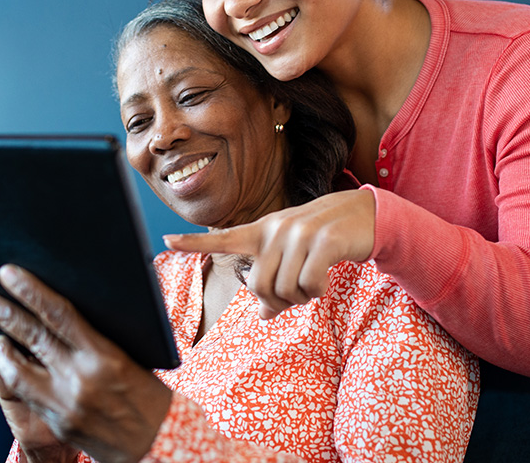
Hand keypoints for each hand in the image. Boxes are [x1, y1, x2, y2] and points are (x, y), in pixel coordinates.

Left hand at [0, 266, 173, 462]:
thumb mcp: (132, 357)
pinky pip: (27, 395)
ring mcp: (65, 404)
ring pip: (19, 372)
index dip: (31, 291)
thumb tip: (65, 313)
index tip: (9, 275)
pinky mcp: (58, 423)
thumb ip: (99, 338)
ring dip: (3, 350)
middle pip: (33, 338)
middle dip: (5, 315)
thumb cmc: (149, 395)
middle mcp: (80, 379)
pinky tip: (9, 365)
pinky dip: (14, 376)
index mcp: (103, 356)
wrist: (156, 443)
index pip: (59, 314)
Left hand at [164, 188, 375, 318]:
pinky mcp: (324, 241)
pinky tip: (325, 281)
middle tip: (297, 292)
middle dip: (277, 300)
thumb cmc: (322, 241)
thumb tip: (263, 315)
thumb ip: (275, 284)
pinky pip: (308, 284)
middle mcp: (276, 230)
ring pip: (284, 289)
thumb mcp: (294, 259)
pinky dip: (316, 292)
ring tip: (314, 282)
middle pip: (258, 285)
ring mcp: (300, 234)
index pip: (223, 238)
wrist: (364, 215)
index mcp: (263, 231)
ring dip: (301, 298)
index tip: (166, 240)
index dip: (194, 242)